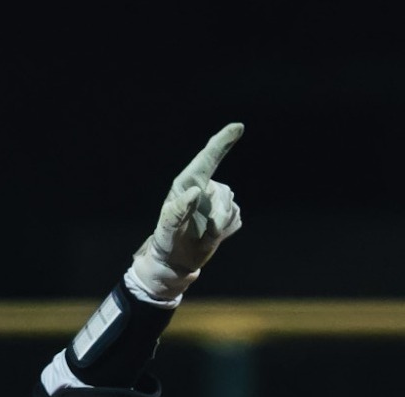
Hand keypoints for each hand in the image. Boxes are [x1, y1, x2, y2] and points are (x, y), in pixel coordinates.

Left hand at [131, 124, 244, 300]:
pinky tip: (211, 236)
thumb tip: (195, 191)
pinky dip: (226, 231)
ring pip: (232, 206)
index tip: (238, 127)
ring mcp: (216, 201)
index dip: (222, 142)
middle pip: (224, 193)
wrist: (175, 262)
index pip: (206, 159)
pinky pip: (236, 219)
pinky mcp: (227, 214)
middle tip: (206, 232)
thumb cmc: (166, 243)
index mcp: (186, 185)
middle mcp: (203, 189)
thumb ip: (177, 210)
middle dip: (219, 215)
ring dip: (221, 226)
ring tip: (202, 235)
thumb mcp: (166, 230)